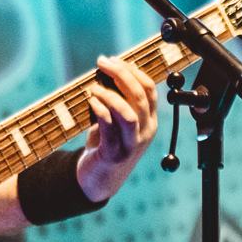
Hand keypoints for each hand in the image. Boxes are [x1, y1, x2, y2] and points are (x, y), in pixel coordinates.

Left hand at [74, 54, 159, 201]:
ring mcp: (131, 144)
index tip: (114, 59)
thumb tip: (106, 73)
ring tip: (95, 87)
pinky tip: (91, 101)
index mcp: (149, 121)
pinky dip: (101, 109)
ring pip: (129, 112)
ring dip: (111, 95)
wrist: (98, 181)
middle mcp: (145, 132)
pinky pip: (110, 127)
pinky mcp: (115, 154)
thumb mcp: (116, 122)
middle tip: (103, 63)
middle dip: (121, 74)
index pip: (150, 89)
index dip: (133, 71)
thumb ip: (116, 101)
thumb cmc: (105, 146)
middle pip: (140, 96)